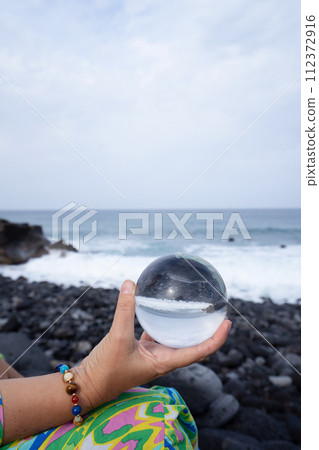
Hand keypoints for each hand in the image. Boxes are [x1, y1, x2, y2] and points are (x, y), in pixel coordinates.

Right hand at [78, 280, 231, 409]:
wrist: (88, 385)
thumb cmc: (105, 369)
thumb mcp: (117, 337)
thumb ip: (125, 310)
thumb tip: (131, 283)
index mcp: (165, 362)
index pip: (200, 352)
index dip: (216, 339)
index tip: (227, 322)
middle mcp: (163, 360)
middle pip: (194, 347)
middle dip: (207, 332)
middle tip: (217, 313)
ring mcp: (153, 356)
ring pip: (177, 341)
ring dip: (187, 328)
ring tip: (195, 310)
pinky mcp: (142, 351)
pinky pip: (159, 335)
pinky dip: (164, 324)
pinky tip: (161, 310)